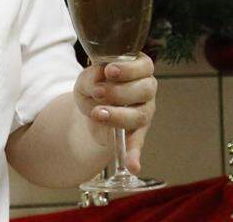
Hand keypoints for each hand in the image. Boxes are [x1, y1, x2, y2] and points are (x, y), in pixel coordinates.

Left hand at [73, 53, 157, 173]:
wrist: (90, 109)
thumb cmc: (94, 86)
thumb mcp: (86, 78)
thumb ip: (91, 77)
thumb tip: (98, 80)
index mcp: (138, 69)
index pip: (144, 66)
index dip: (128, 69)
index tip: (109, 71)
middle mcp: (146, 89)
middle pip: (145, 90)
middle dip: (120, 91)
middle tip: (99, 93)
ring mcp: (144, 112)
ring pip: (141, 115)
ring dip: (119, 115)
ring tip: (98, 114)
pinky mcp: (137, 133)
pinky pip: (138, 144)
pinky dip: (135, 155)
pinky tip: (132, 166)